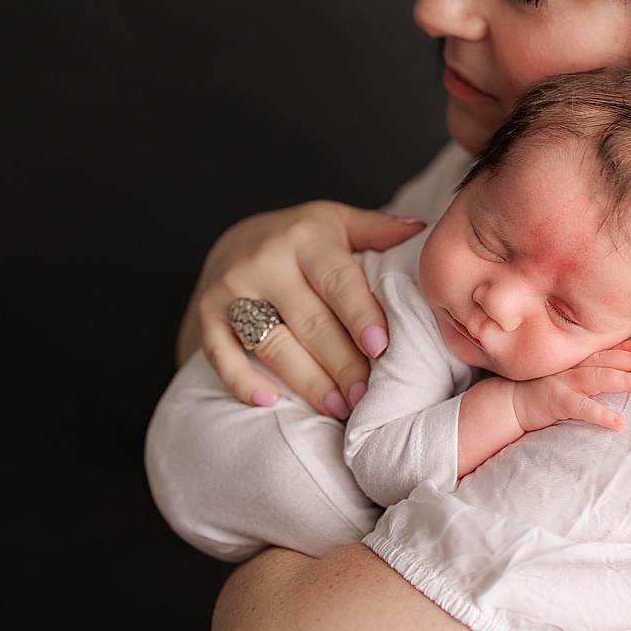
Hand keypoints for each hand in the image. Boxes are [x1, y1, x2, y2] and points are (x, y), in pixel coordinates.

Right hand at [185, 201, 425, 416]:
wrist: (235, 240)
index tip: (381, 347)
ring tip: (339, 408)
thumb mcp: (338, 222)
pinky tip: (269, 402)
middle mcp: (266, 260)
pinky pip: (223, 353)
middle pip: (310, 321)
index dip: (359, 314)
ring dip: (307, 381)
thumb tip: (422, 230)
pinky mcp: (208, 312)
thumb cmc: (301, 237)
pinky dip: (242, 380)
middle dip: (342, 362)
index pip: (338, 280)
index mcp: (306, 237)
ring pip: (274, 343)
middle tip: (367, 396)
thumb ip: (377, 229)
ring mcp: (232, 288)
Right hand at [511, 339, 630, 433]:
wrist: (508, 403)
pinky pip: (582, 408)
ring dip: (624, 380)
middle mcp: (571, 367)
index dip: (625, 348)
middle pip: (606, 360)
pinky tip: (619, 423)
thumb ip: (584, 372)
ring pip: (599, 378)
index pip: (603, 351)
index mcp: (574, 362)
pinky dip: (601, 414)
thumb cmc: (539, 392)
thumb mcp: (562, 377)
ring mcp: (564, 382)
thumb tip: (610, 371)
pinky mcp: (557, 401)